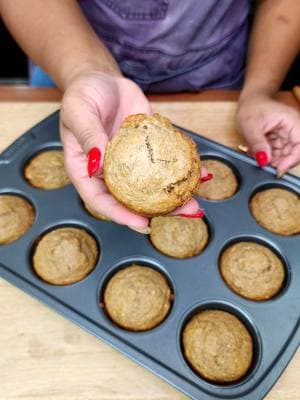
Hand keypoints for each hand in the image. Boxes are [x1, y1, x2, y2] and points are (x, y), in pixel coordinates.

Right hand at [60, 71, 200, 230]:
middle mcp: (110, 172)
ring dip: (175, 197)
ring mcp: (132, 163)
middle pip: (131, 199)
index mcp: (87, 170)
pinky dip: (182, 170)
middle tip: (182, 214)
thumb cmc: (83, 94)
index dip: (120, 215)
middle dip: (158, 211)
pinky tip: (202, 174)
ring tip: (196, 203)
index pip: (100, 200)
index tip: (142, 224)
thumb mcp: (79, 111)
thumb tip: (97, 167)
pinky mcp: (149, 150)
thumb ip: (88, 137)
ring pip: (151, 186)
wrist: (103, 79)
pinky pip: (165, 162)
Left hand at [236, 92, 299, 175]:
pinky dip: (266, 156)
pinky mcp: (280, 141)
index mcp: (292, 122)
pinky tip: (256, 153)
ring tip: (256, 155)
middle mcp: (292, 130)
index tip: (278, 170)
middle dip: (277, 162)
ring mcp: (286, 136)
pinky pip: (276, 154)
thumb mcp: (250, 125)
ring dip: (270, 160)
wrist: (250, 100)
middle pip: (292, 153)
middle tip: (262, 163)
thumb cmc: (252, 106)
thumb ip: (257, 143)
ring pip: (283, 156)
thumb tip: (264, 160)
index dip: (291, 160)